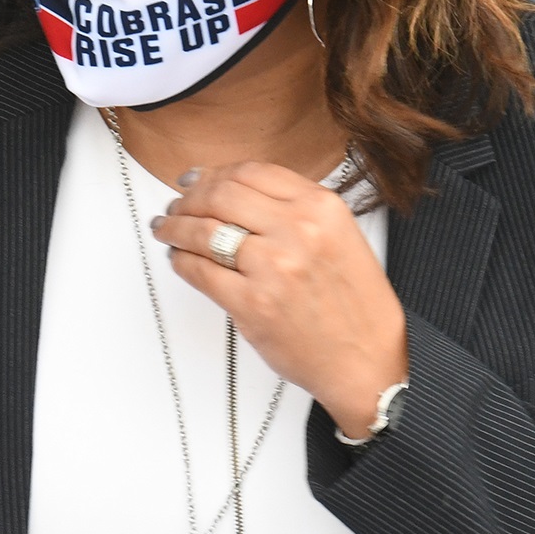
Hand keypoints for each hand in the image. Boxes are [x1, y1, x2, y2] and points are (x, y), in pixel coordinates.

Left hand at [149, 160, 407, 437]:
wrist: (368, 361)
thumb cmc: (356, 306)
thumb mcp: (340, 237)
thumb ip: (295, 210)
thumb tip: (235, 191)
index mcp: (322, 207)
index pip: (252, 172)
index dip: (215, 174)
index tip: (198, 180)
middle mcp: (298, 230)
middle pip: (221, 194)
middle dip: (189, 198)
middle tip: (176, 206)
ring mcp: (273, 267)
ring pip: (203, 231)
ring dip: (175, 227)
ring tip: (166, 229)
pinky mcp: (252, 304)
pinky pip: (200, 272)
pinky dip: (181, 262)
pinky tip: (178, 259)